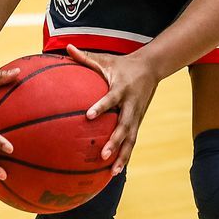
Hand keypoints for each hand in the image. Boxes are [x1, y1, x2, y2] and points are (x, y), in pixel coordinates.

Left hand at [67, 45, 158, 175]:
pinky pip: (132, 141)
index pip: (110, 99)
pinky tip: (115, 170)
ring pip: (131, 138)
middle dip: (115, 141)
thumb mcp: (106, 59)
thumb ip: (85, 57)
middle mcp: (131, 104)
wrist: (152, 67)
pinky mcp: (138, 122)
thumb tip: (66, 47)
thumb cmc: (123, 64)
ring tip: (112, 171)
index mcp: (121, 88)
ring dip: (123, 155)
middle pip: (124, 125)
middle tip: (102, 154)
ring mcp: (136, 115)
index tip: (89, 116)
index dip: (101, 106)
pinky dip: (125, 156)